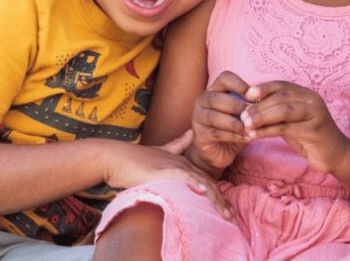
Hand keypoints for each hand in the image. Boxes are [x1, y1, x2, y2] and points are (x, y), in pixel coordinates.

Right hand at [102, 131, 231, 217]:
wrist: (118, 157)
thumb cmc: (136, 159)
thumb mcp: (161, 152)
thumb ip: (177, 145)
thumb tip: (190, 133)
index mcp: (184, 163)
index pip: (206, 179)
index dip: (218, 193)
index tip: (226, 208)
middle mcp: (183, 163)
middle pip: (209, 182)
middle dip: (221, 200)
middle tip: (230, 215)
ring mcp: (175, 165)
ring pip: (201, 181)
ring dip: (215, 198)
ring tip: (224, 212)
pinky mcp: (165, 169)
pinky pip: (184, 176)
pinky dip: (195, 183)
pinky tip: (204, 190)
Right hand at [190, 71, 252, 175]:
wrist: (220, 150)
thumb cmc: (234, 126)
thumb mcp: (243, 113)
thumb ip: (250, 105)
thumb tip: (264, 99)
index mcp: (215, 89)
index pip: (224, 78)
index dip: (239, 84)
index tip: (253, 96)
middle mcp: (203, 101)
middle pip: (217, 98)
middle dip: (236, 106)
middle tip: (251, 114)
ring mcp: (198, 118)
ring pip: (214, 117)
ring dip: (235, 123)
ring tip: (249, 129)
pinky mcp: (199, 135)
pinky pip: (216, 133)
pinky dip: (233, 136)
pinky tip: (245, 138)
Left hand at [242, 81, 349, 174]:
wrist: (336, 155)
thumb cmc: (310, 137)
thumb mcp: (293, 121)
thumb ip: (277, 112)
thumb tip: (251, 105)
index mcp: (306, 94)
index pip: (282, 85)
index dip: (264, 88)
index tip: (246, 93)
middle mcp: (312, 100)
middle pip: (281, 97)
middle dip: (259, 105)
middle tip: (242, 114)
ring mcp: (315, 114)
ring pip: (284, 110)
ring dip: (262, 117)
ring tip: (245, 124)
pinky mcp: (315, 130)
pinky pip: (286, 128)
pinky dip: (267, 131)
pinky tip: (254, 136)